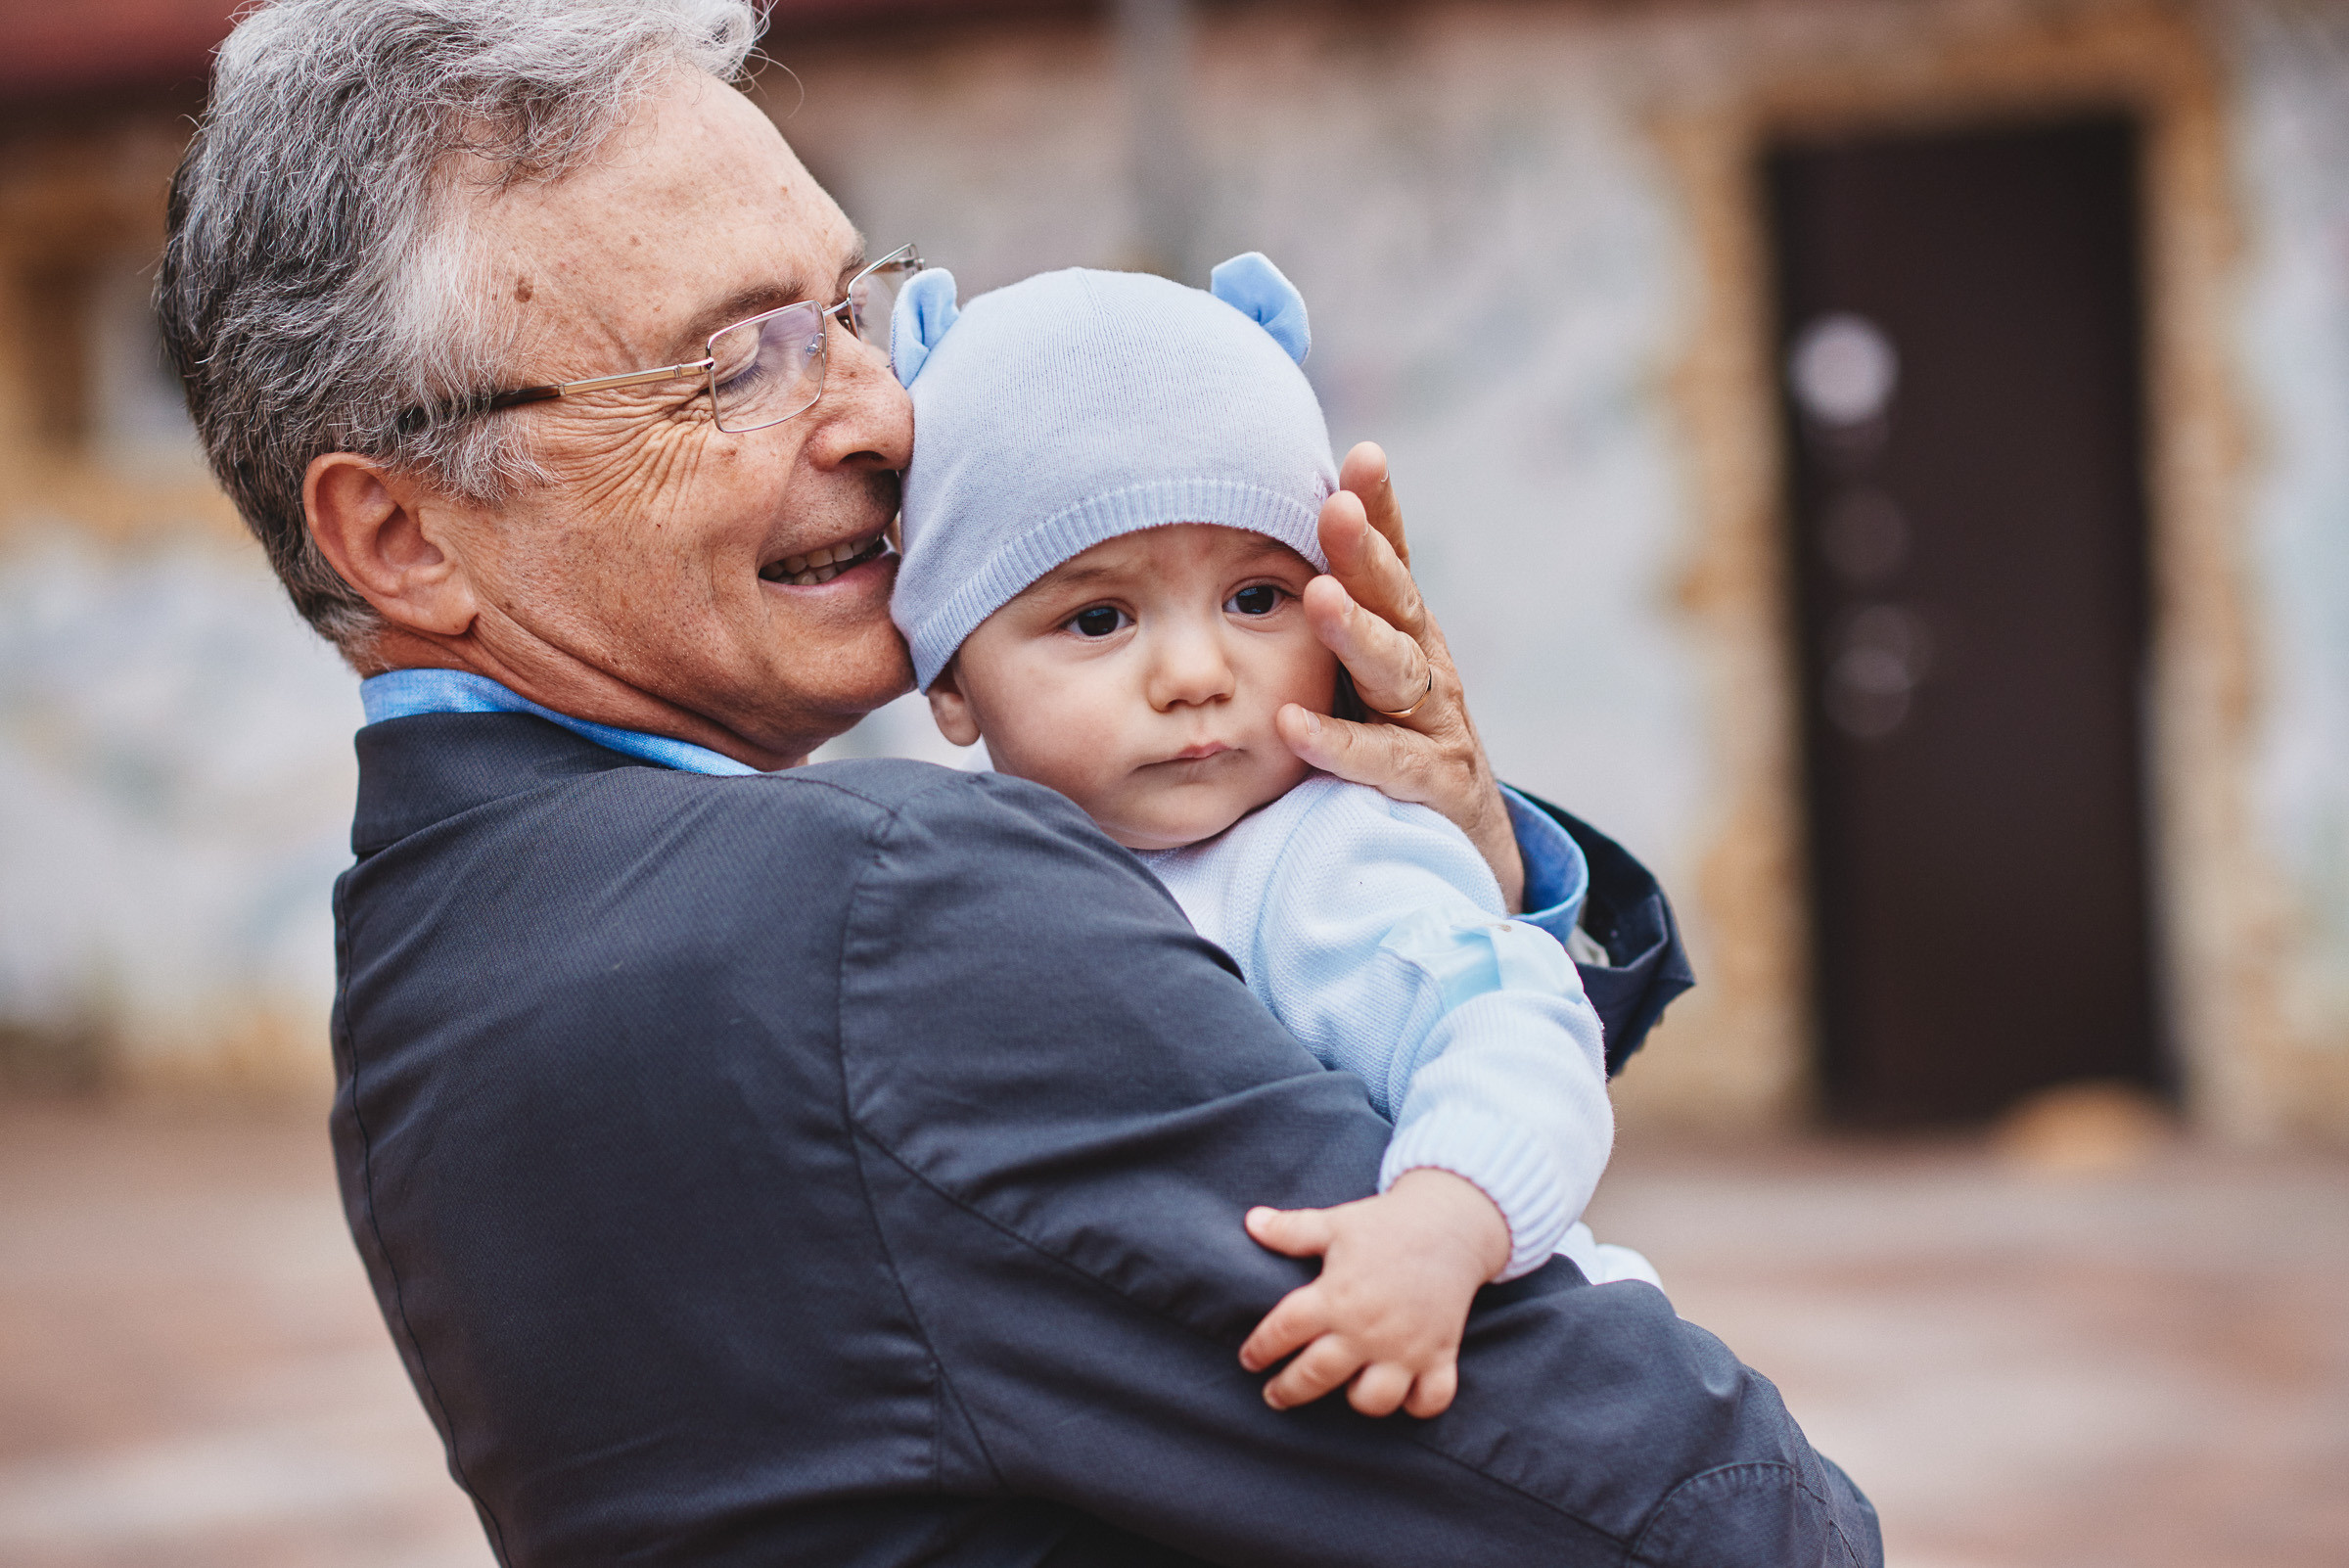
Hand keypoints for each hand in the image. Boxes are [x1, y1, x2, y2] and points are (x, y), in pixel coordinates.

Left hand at [1237, 1168, 1510, 1418]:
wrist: (1453, 1223)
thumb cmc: (1387, 1223)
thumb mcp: (1335, 1223)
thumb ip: (1291, 1230)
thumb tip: (1250, 1222)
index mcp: (1336, 1295)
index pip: (1283, 1331)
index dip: (1260, 1348)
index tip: (1249, 1360)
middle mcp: (1368, 1328)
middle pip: (1317, 1376)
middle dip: (1288, 1390)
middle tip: (1273, 1395)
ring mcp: (1406, 1347)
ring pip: (1374, 1400)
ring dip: (1355, 1400)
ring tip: (1344, 1388)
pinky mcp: (1441, 1355)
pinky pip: (1430, 1400)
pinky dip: (1416, 1405)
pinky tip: (1402, 1395)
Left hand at [1276, 443, 1526, 910]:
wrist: (1461, 858)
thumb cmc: (1391, 755)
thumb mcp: (1360, 683)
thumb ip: (1326, 629)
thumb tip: (1251, 560)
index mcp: (1405, 634)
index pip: (1392, 562)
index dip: (1379, 511)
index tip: (1359, 454)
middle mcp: (1428, 670)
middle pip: (1397, 601)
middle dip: (1367, 553)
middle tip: (1337, 509)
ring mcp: (1437, 729)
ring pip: (1397, 671)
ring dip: (1357, 633)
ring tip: (1319, 600)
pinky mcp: (1435, 790)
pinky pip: (1384, 762)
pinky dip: (1339, 745)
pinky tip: (1291, 726)